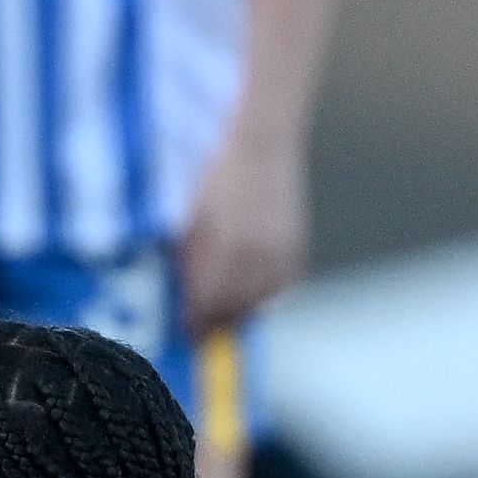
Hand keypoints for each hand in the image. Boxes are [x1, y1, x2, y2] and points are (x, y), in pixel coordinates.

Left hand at [175, 123, 308, 337]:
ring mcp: (278, 253)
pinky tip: (248, 290)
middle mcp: (254, 255)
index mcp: (223, 249)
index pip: (207, 303)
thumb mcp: (191, 220)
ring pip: (258, 302)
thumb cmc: (216, 179)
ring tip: (223, 311)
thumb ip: (188, 261)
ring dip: (239, 312)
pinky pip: (279, 287)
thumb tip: (182, 297)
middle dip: (215, 322)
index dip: (194, 322)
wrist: (261, 147)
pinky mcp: (295, 248)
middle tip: (200, 330)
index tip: (184, 331)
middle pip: (234, 310)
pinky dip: (262, 295)